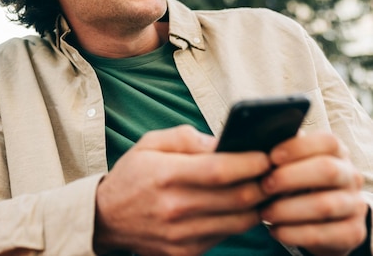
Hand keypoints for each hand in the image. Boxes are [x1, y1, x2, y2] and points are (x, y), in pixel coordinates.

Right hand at [93, 125, 271, 255]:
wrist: (105, 218)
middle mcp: (174, 208)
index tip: (266, 154)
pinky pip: (225, 236)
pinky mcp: (185, 252)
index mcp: (165, 175)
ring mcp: (181, 234)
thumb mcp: (149, 144)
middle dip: (264, 183)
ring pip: (238, 221)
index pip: (219, 170)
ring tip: (263, 188)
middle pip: (237, 198)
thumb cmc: (131, 175)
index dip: (249, 163)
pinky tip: (239, 206)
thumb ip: (184, 137)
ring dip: (257, 204)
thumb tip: (221, 142)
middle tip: (275, 171)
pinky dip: (238, 221)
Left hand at [259, 131, 368, 255]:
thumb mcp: (290, 165)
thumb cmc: (295, 183)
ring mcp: (354, 205)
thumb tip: (256, 146)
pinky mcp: (352, 232)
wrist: (317, 220)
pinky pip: (324, 234)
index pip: (327, 142)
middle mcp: (350, 176)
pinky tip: (275, 230)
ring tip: (264, 212)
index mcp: (336, 153)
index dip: (298, 148)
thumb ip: (280, 155)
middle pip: (328, 170)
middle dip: (290, 178)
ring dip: (288, 209)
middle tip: (264, 185)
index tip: (271, 157)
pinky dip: (294, 233)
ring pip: (325, 205)